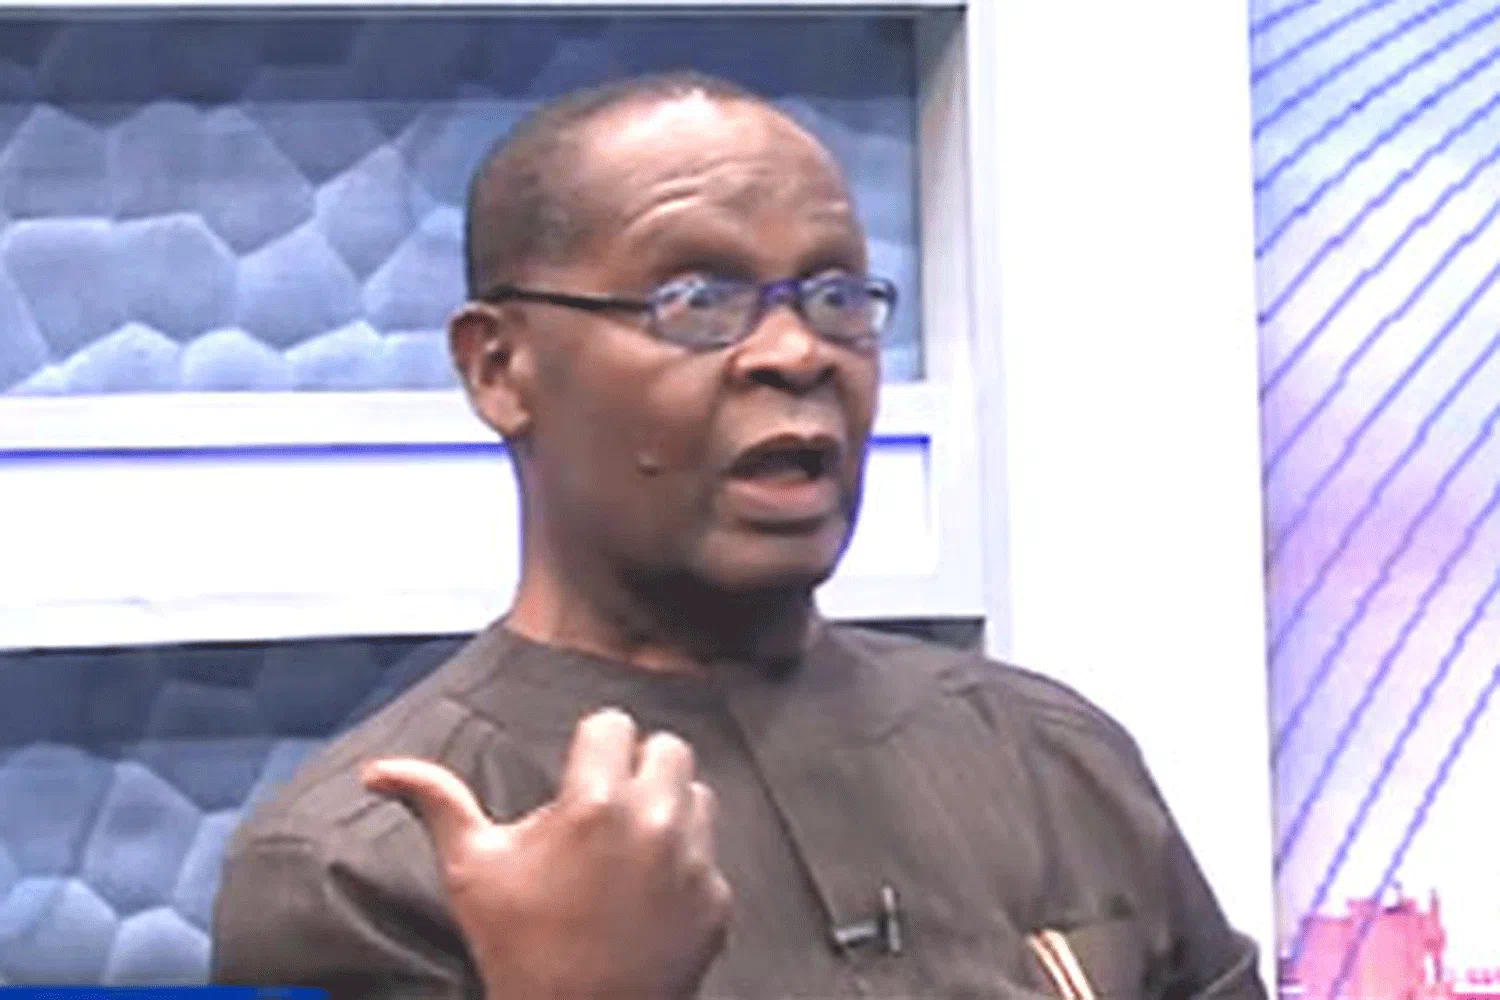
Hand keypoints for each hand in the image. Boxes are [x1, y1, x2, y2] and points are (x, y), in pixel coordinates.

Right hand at [362, 707, 731, 999]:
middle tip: (609, 802)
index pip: (614, 725)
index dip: (593, 745)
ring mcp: (694, 863)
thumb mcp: (472, 869)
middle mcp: (655, 823)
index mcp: (596, 804)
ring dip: (669, 809)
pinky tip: (649, 892)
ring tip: (630, 845)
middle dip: (639, 766)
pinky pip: (710, 855)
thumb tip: (378, 770)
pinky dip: (687, 864)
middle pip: (669, 749)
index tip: (579, 772)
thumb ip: (437, 802)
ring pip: (698, 797)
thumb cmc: (517, 945)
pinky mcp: (716, 900)